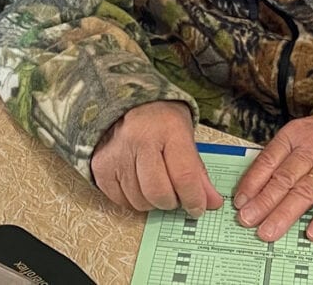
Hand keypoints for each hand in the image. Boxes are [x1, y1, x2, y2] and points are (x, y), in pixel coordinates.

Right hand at [91, 101, 223, 218]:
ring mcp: (116, 152)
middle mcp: (139, 138)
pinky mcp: (101, 166)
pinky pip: (121, 201)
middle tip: (174, 194)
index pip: (184, 176)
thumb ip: (198, 171)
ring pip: (140, 201)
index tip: (198, 207)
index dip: (194, 199)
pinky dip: (133, 199)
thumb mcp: (185, 136)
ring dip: (152, 202)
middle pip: (159, 193)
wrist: (126, 104)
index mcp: (168, 128)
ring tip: (155, 183)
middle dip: (171, 202)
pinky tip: (138, 182)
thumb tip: (211, 203)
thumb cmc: (160, 121)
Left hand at [233, 115, 312, 241]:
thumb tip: (254, 185)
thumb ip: (282, 156)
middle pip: (284, 178)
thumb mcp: (303, 135)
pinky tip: (312, 232)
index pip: (268, 159)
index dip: (252, 181)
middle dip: (263, 201)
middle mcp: (312, 149)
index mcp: (295, 136)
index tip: (239, 201)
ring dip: (285, 213)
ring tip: (269, 231)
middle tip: (247, 220)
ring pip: (305, 190)